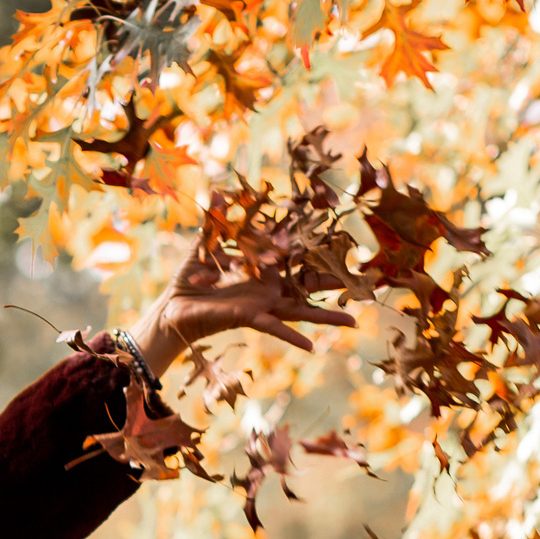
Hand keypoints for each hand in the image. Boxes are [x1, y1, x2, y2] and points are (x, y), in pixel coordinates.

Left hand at [134, 232, 356, 376]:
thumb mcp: (206, 244)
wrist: (171, 308)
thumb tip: (219, 191)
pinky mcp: (249, 318)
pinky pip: (274, 329)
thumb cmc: (190, 279)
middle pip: (310, 284)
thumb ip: (218, 220)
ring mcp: (262, 305)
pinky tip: (312, 347)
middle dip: (338, 281)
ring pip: (301, 310)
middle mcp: (269, 289)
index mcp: (264, 269)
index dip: (321, 250)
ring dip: (327, 316)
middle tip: (368, 280)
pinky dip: (292, 337)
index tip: (347, 244)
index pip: (298, 256)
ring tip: (354, 322)